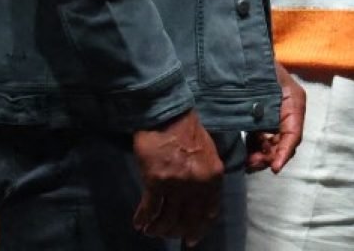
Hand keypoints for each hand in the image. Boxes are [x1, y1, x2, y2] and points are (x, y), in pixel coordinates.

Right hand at [132, 109, 223, 245]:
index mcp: (214, 176)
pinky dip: (143, 220)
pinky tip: (139, 223)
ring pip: (167, 220)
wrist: (167, 114)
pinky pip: (149, 210)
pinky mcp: (156, 181)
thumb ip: (207, 178)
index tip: (190, 240)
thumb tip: (203, 203)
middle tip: (166, 234)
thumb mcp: (208, 154)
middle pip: (187, 221)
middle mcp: (198, 183)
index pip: (209, 213)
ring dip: (158, 229)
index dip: (199, 230)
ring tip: (151, 229)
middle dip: (176, 232)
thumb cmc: (188, 132)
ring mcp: (177, 184)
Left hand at [245, 61, 305, 173]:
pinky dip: (257, 149)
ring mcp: (278, 116)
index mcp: (294, 102)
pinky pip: (266, 140)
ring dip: (263, 156)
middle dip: (270, 157)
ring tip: (247, 162)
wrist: (248, 52)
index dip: (284, 153)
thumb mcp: (263, 85)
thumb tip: (260, 135)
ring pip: (275, 144)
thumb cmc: (257, 65)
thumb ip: (262, 110)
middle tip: (251, 164)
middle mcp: (290, 111)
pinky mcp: (266, 119)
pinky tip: (247, 154)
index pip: (293, 134)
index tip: (274, 168)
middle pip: (285, 143)